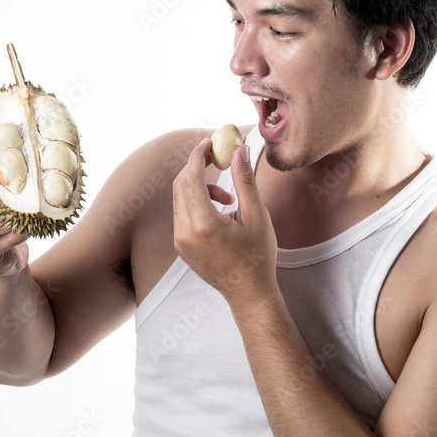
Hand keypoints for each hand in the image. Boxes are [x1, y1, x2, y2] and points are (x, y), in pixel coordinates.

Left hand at [172, 139, 277, 309]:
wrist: (248, 293)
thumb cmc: (257, 256)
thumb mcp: (256, 215)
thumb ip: (245, 180)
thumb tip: (240, 150)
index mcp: (203, 224)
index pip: (191, 178)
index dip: (198, 155)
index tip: (210, 143)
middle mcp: (184, 232)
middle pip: (181, 184)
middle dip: (197, 167)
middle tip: (217, 157)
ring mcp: (179, 241)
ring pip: (181, 198)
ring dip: (201, 187)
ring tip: (229, 198)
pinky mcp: (180, 246)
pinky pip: (182, 213)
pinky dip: (198, 203)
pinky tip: (221, 212)